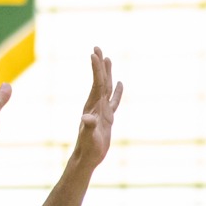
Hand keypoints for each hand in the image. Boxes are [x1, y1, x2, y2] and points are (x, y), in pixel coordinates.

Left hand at [71, 47, 123, 168]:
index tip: (94, 53)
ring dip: (107, 73)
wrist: (87, 157)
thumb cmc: (88, 148)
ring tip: (108, 59)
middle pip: (100, 81)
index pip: (97, 84)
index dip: (96, 69)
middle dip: (99, 65)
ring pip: (106, 87)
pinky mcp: (107, 118)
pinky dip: (116, 91)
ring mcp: (102, 110)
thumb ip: (88, 127)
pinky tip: (119, 83)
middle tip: (98, 48)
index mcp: (94, 107)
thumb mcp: (89, 138)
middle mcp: (96, 105)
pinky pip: (113, 100)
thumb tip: (86, 118)